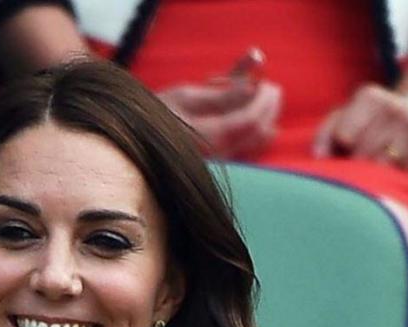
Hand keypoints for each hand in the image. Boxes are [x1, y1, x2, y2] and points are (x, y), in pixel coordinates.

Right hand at [158, 78, 282, 159]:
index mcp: (210, 136)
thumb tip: (251, 86)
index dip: (264, 99)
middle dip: (270, 106)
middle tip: (269, 86)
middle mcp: (219, 152)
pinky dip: (258, 133)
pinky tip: (263, 124)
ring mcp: (220, 161)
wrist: (137, 144)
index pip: (251, 119)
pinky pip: (248, 150)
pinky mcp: (219, 163)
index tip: (265, 82)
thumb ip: (222, 93)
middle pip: (259, 131)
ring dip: (267, 118)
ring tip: (262, 98)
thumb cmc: (157, 114)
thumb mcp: (187, 96)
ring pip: (256, 143)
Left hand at [312, 83, 407, 174]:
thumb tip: (320, 158)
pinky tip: (404, 163)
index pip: (344, 136)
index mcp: (369, 97)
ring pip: (387, 167)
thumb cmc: (368, 126)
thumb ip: (324, 136)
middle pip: (365, 155)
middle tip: (368, 157)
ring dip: (383, 172)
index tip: (349, 146)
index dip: (343, 148)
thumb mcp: (342, 122)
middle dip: (361, 163)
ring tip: (385, 160)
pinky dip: (405, 174)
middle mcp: (395, 105)